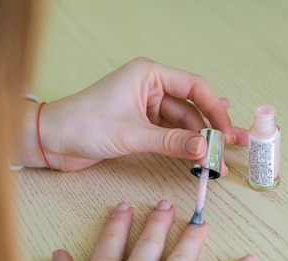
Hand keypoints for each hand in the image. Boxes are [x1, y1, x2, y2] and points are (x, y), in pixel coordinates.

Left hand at [14, 57, 248, 171]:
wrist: (52, 141)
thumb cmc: (82, 124)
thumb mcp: (131, 134)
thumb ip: (170, 143)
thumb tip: (204, 149)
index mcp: (148, 74)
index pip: (193, 87)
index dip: (214, 110)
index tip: (226, 133)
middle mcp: (149, 88)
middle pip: (191, 108)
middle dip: (212, 128)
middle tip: (235, 145)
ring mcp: (145, 108)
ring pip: (181, 124)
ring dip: (199, 141)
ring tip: (220, 158)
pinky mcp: (139, 127)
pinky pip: (168, 136)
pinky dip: (182, 147)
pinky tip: (200, 155)